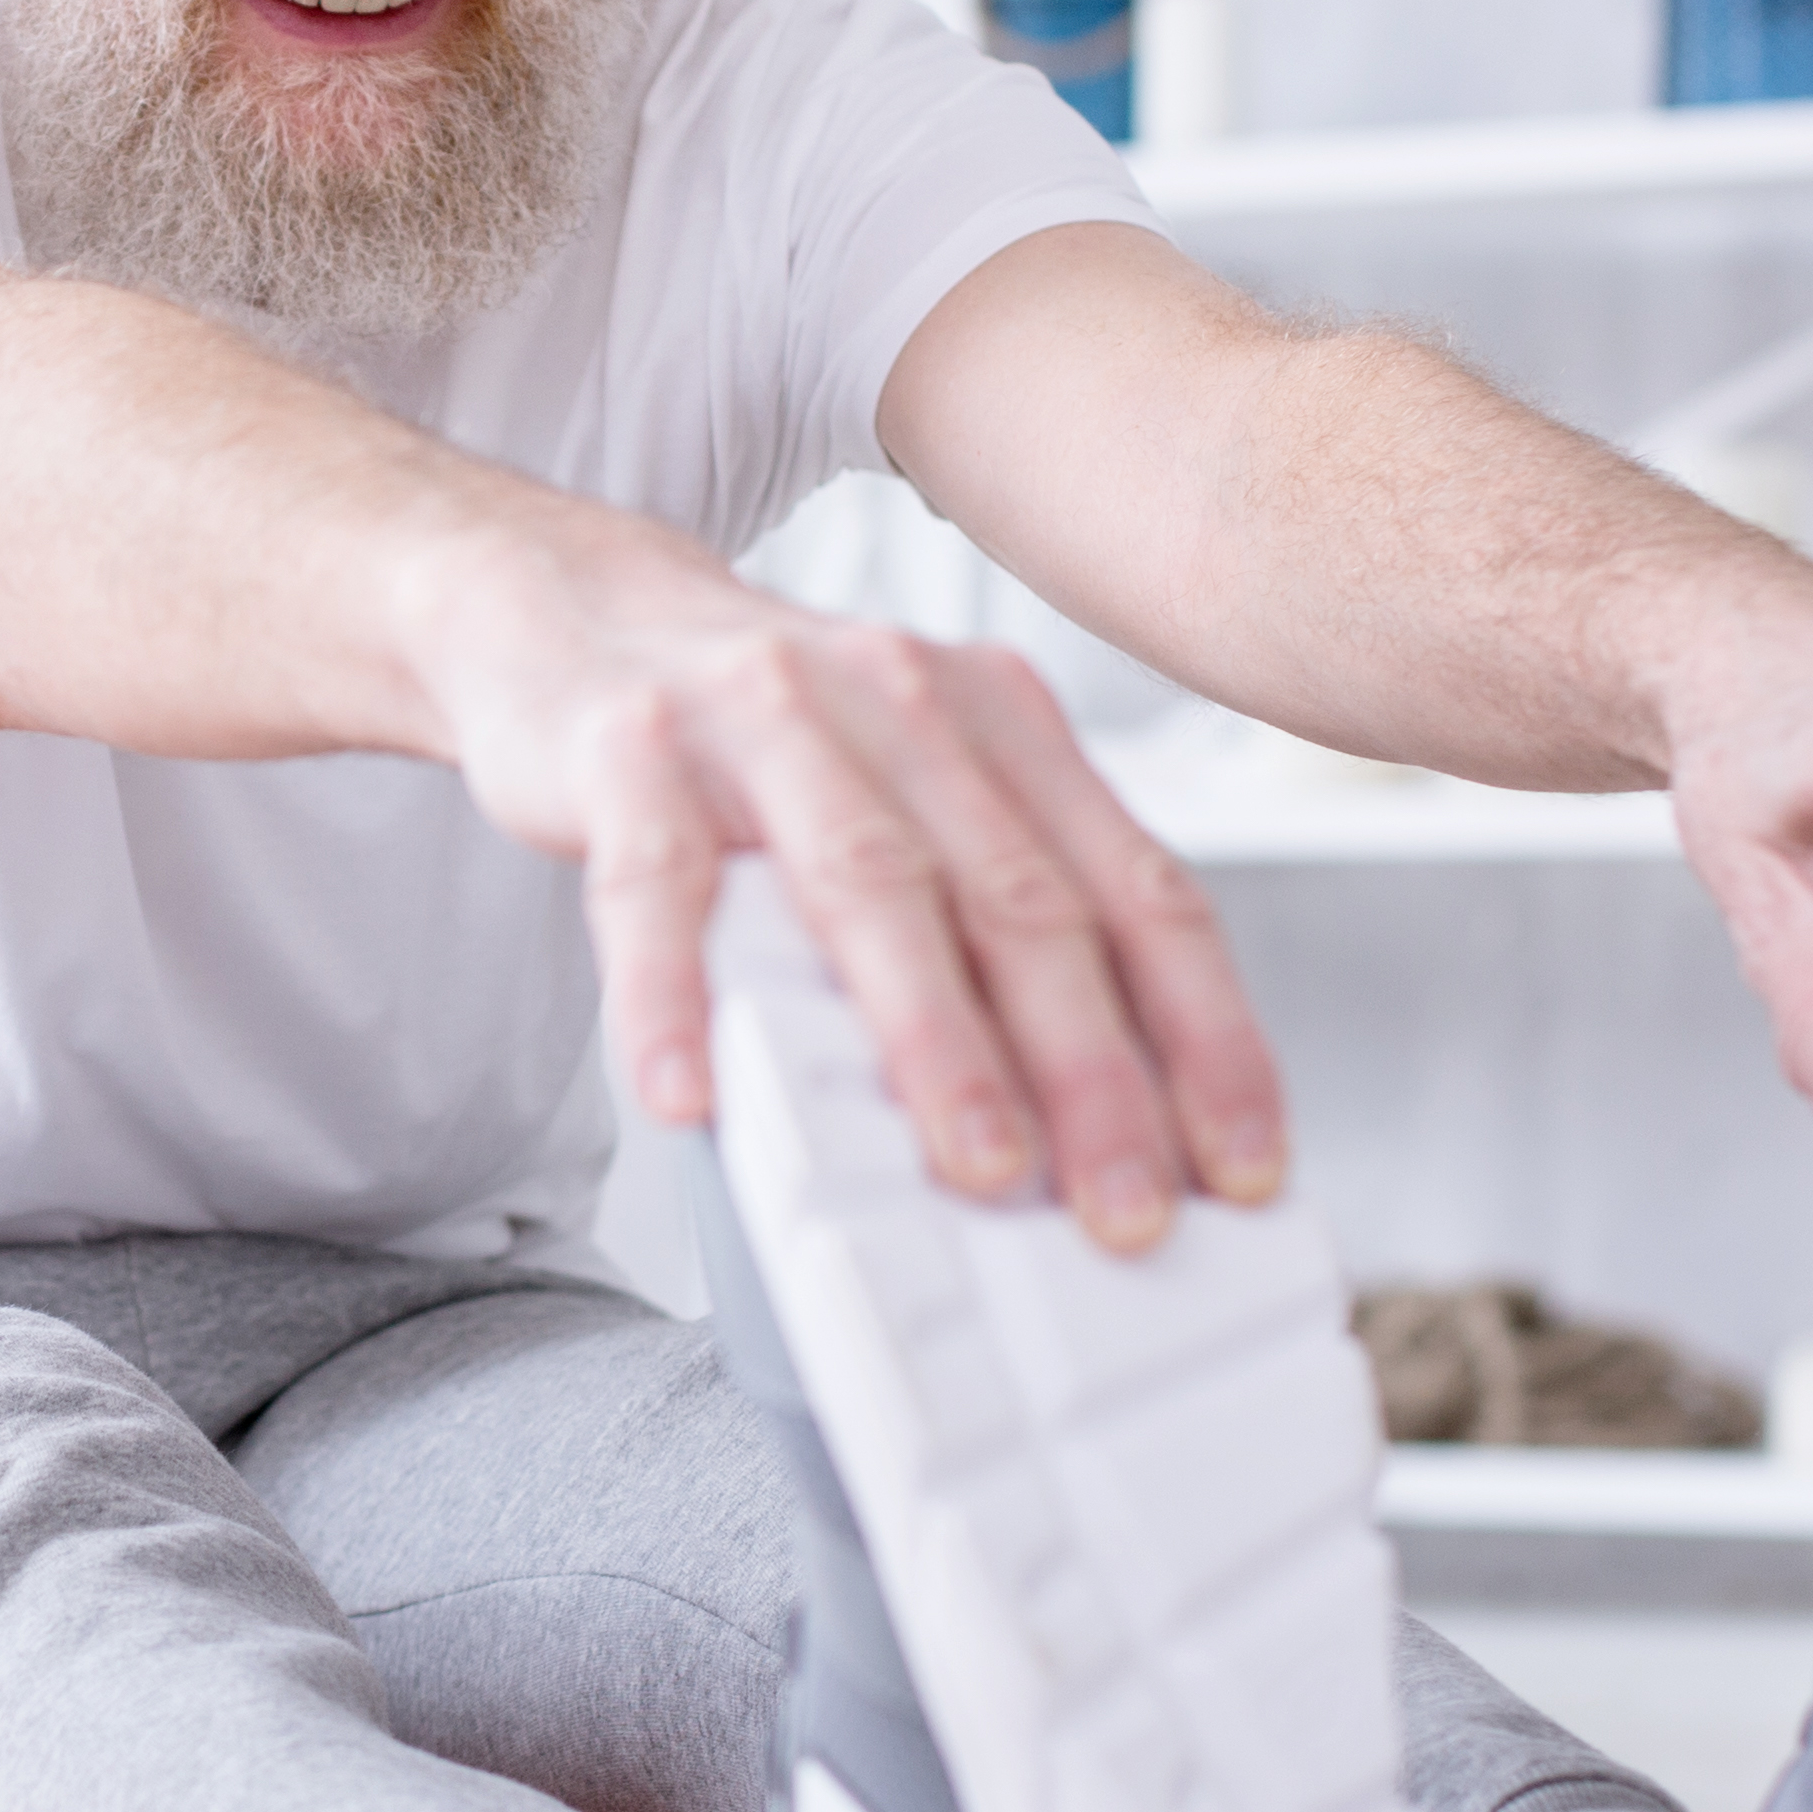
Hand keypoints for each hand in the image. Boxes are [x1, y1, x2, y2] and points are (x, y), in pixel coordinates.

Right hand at [421, 529, 1284, 1249]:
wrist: (569, 606)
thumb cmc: (759, 733)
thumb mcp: (908, 780)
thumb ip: (993, 900)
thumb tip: (1090, 1107)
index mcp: (998, 720)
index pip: (1139, 888)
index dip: (1205, 1034)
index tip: (1243, 1162)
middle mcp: (902, 701)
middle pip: (1022, 899)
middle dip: (1091, 1067)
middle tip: (1128, 1205)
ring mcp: (762, 716)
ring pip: (871, 885)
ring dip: (935, 1038)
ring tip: (977, 1164)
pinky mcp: (629, 747)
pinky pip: (660, 883)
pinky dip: (674, 995)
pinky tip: (690, 1094)